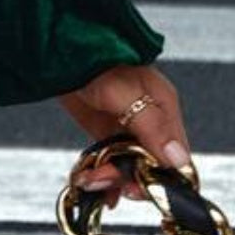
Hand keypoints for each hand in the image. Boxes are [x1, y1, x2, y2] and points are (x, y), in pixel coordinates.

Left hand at [57, 63, 191, 209]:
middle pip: (151, 165)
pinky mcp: (105, 129)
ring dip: (110, 179)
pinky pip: (111, 160)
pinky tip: (92, 183)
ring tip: (90, 181)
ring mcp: (126, 125)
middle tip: (105, 182)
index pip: (175, 156)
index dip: (160, 178)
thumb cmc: (93, 57)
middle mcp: (149, 120)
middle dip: (128, 178)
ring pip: (129, 166)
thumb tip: (178, 159)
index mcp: (164, 107)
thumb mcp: (124, 91)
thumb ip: (151, 125)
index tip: (138, 189)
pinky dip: (102, 173)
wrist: (56, 46)